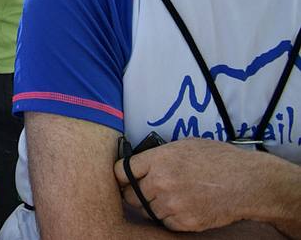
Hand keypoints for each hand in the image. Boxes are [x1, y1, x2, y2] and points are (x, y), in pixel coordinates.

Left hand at [113, 137, 255, 231]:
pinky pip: (164, 222)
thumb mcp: (184, 145)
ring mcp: (173, 204)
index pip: (120, 171)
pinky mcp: (185, 222)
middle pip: (130, 195)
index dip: (121, 175)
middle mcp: (161, 182)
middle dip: (134, 192)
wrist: (247, 182)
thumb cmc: (219, 159)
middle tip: (142, 191)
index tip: (124, 178)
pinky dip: (168, 217)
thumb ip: (158, 155)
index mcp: (158, 159)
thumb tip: (141, 164)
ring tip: (166, 198)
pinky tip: (179, 207)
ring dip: (151, 206)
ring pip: (146, 211)